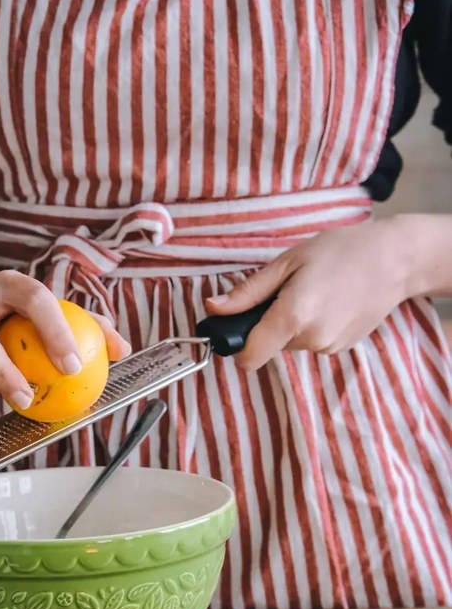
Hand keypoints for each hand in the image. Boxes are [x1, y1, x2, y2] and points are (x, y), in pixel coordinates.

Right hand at [0, 270, 130, 403]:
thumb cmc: (13, 311)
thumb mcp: (47, 308)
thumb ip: (87, 325)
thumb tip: (121, 350)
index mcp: (8, 284)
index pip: (36, 301)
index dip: (55, 333)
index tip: (73, 367)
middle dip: (3, 373)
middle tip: (28, 398)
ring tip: (8, 385)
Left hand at [205, 217, 419, 370]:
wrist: (394, 261)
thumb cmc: (340, 251)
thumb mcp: (288, 262)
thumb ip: (248, 292)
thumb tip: (214, 308)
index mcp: (293, 316)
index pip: (250, 357)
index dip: (237, 346)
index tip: (236, 328)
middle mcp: (311, 339)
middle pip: (269, 346)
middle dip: (269, 324)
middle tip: (289, 291)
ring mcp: (328, 347)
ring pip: (291, 344)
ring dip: (292, 325)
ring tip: (314, 293)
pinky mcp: (341, 349)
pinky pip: (311, 342)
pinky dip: (312, 327)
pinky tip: (330, 303)